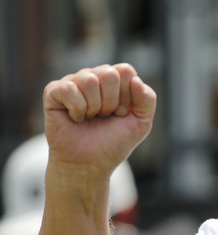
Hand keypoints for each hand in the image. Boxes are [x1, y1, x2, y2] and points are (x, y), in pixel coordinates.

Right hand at [42, 63, 156, 177]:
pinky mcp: (53, 92)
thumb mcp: (141, 123)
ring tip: (91, 118)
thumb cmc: (114, 142)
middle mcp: (93, 77)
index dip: (127, 96)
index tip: (122, 113)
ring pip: (89, 80)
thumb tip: (135, 80)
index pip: (125, 70)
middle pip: (109, 73)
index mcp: (114, 80)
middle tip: (105, 117)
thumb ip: (148, 100)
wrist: (90, 164)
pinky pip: (69, 89)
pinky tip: (76, 118)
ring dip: (94, 107)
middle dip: (112, 102)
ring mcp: (72, 82)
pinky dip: (77, 109)